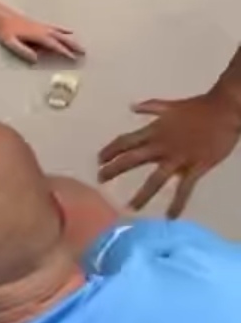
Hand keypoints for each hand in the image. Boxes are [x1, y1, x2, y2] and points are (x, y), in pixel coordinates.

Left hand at [0, 9, 83, 63]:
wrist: (1, 15)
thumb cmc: (5, 30)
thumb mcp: (11, 42)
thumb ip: (23, 51)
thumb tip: (36, 59)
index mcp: (38, 35)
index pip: (54, 45)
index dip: (64, 52)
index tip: (73, 58)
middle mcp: (43, 30)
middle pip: (62, 38)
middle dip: (73, 46)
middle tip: (84, 53)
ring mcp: (42, 26)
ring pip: (61, 33)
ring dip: (72, 40)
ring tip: (81, 46)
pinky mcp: (40, 24)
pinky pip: (56, 28)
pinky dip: (64, 30)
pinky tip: (69, 31)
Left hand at [98, 91, 240, 216]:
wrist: (223, 111)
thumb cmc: (197, 108)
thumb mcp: (170, 105)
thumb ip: (151, 107)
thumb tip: (131, 106)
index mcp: (155, 130)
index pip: (126, 141)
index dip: (110, 151)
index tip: (99, 160)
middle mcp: (161, 145)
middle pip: (132, 159)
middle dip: (114, 170)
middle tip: (100, 180)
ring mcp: (178, 158)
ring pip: (155, 179)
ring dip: (142, 194)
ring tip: (130, 207)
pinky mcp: (195, 167)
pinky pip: (184, 189)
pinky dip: (177, 203)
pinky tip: (170, 217)